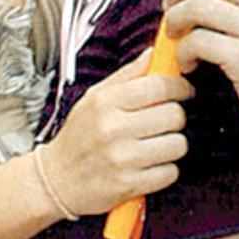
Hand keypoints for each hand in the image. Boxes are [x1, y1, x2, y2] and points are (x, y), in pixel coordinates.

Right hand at [46, 49, 190, 215]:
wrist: (55, 180)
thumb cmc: (78, 136)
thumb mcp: (95, 97)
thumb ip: (128, 74)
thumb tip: (154, 52)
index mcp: (105, 102)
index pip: (159, 86)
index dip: (180, 86)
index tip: (184, 90)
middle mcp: (113, 129)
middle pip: (174, 115)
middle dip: (176, 116)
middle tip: (166, 120)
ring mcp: (121, 159)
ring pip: (177, 144)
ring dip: (173, 144)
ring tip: (157, 143)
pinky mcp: (128, 185)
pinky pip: (170, 173)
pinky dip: (165, 170)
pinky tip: (150, 165)